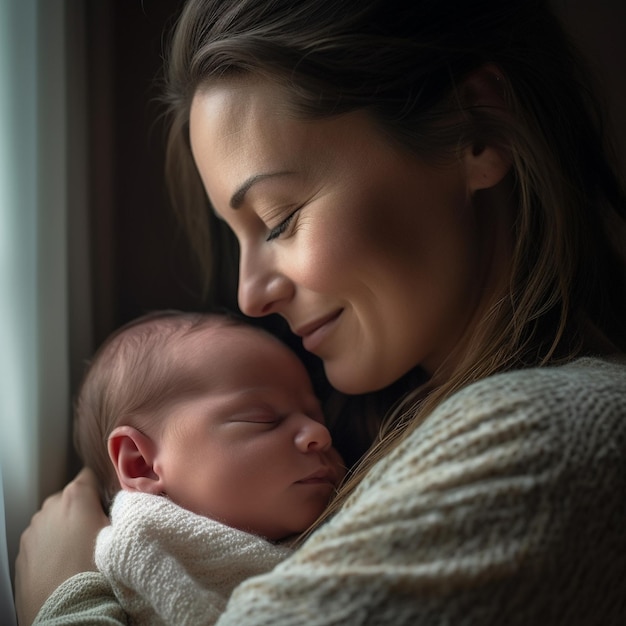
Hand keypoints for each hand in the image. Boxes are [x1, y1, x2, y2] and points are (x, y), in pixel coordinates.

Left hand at [15, 468, 108, 624]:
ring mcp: (32, 532)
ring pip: (54, 520)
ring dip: (66, 529)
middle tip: (101, 532)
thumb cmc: (97, 573)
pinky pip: (41, 542)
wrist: (68, 615)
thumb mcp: (122, 532)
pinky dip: (52, 549)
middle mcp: (50, 508)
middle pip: (71, 498)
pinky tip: (66, 567)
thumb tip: (126, 500)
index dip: (103, 486)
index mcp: (75, 496)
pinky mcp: (21, 556)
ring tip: (82, 554)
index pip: (89, 474)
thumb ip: (122, 508)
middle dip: (84, 510)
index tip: (111, 500)